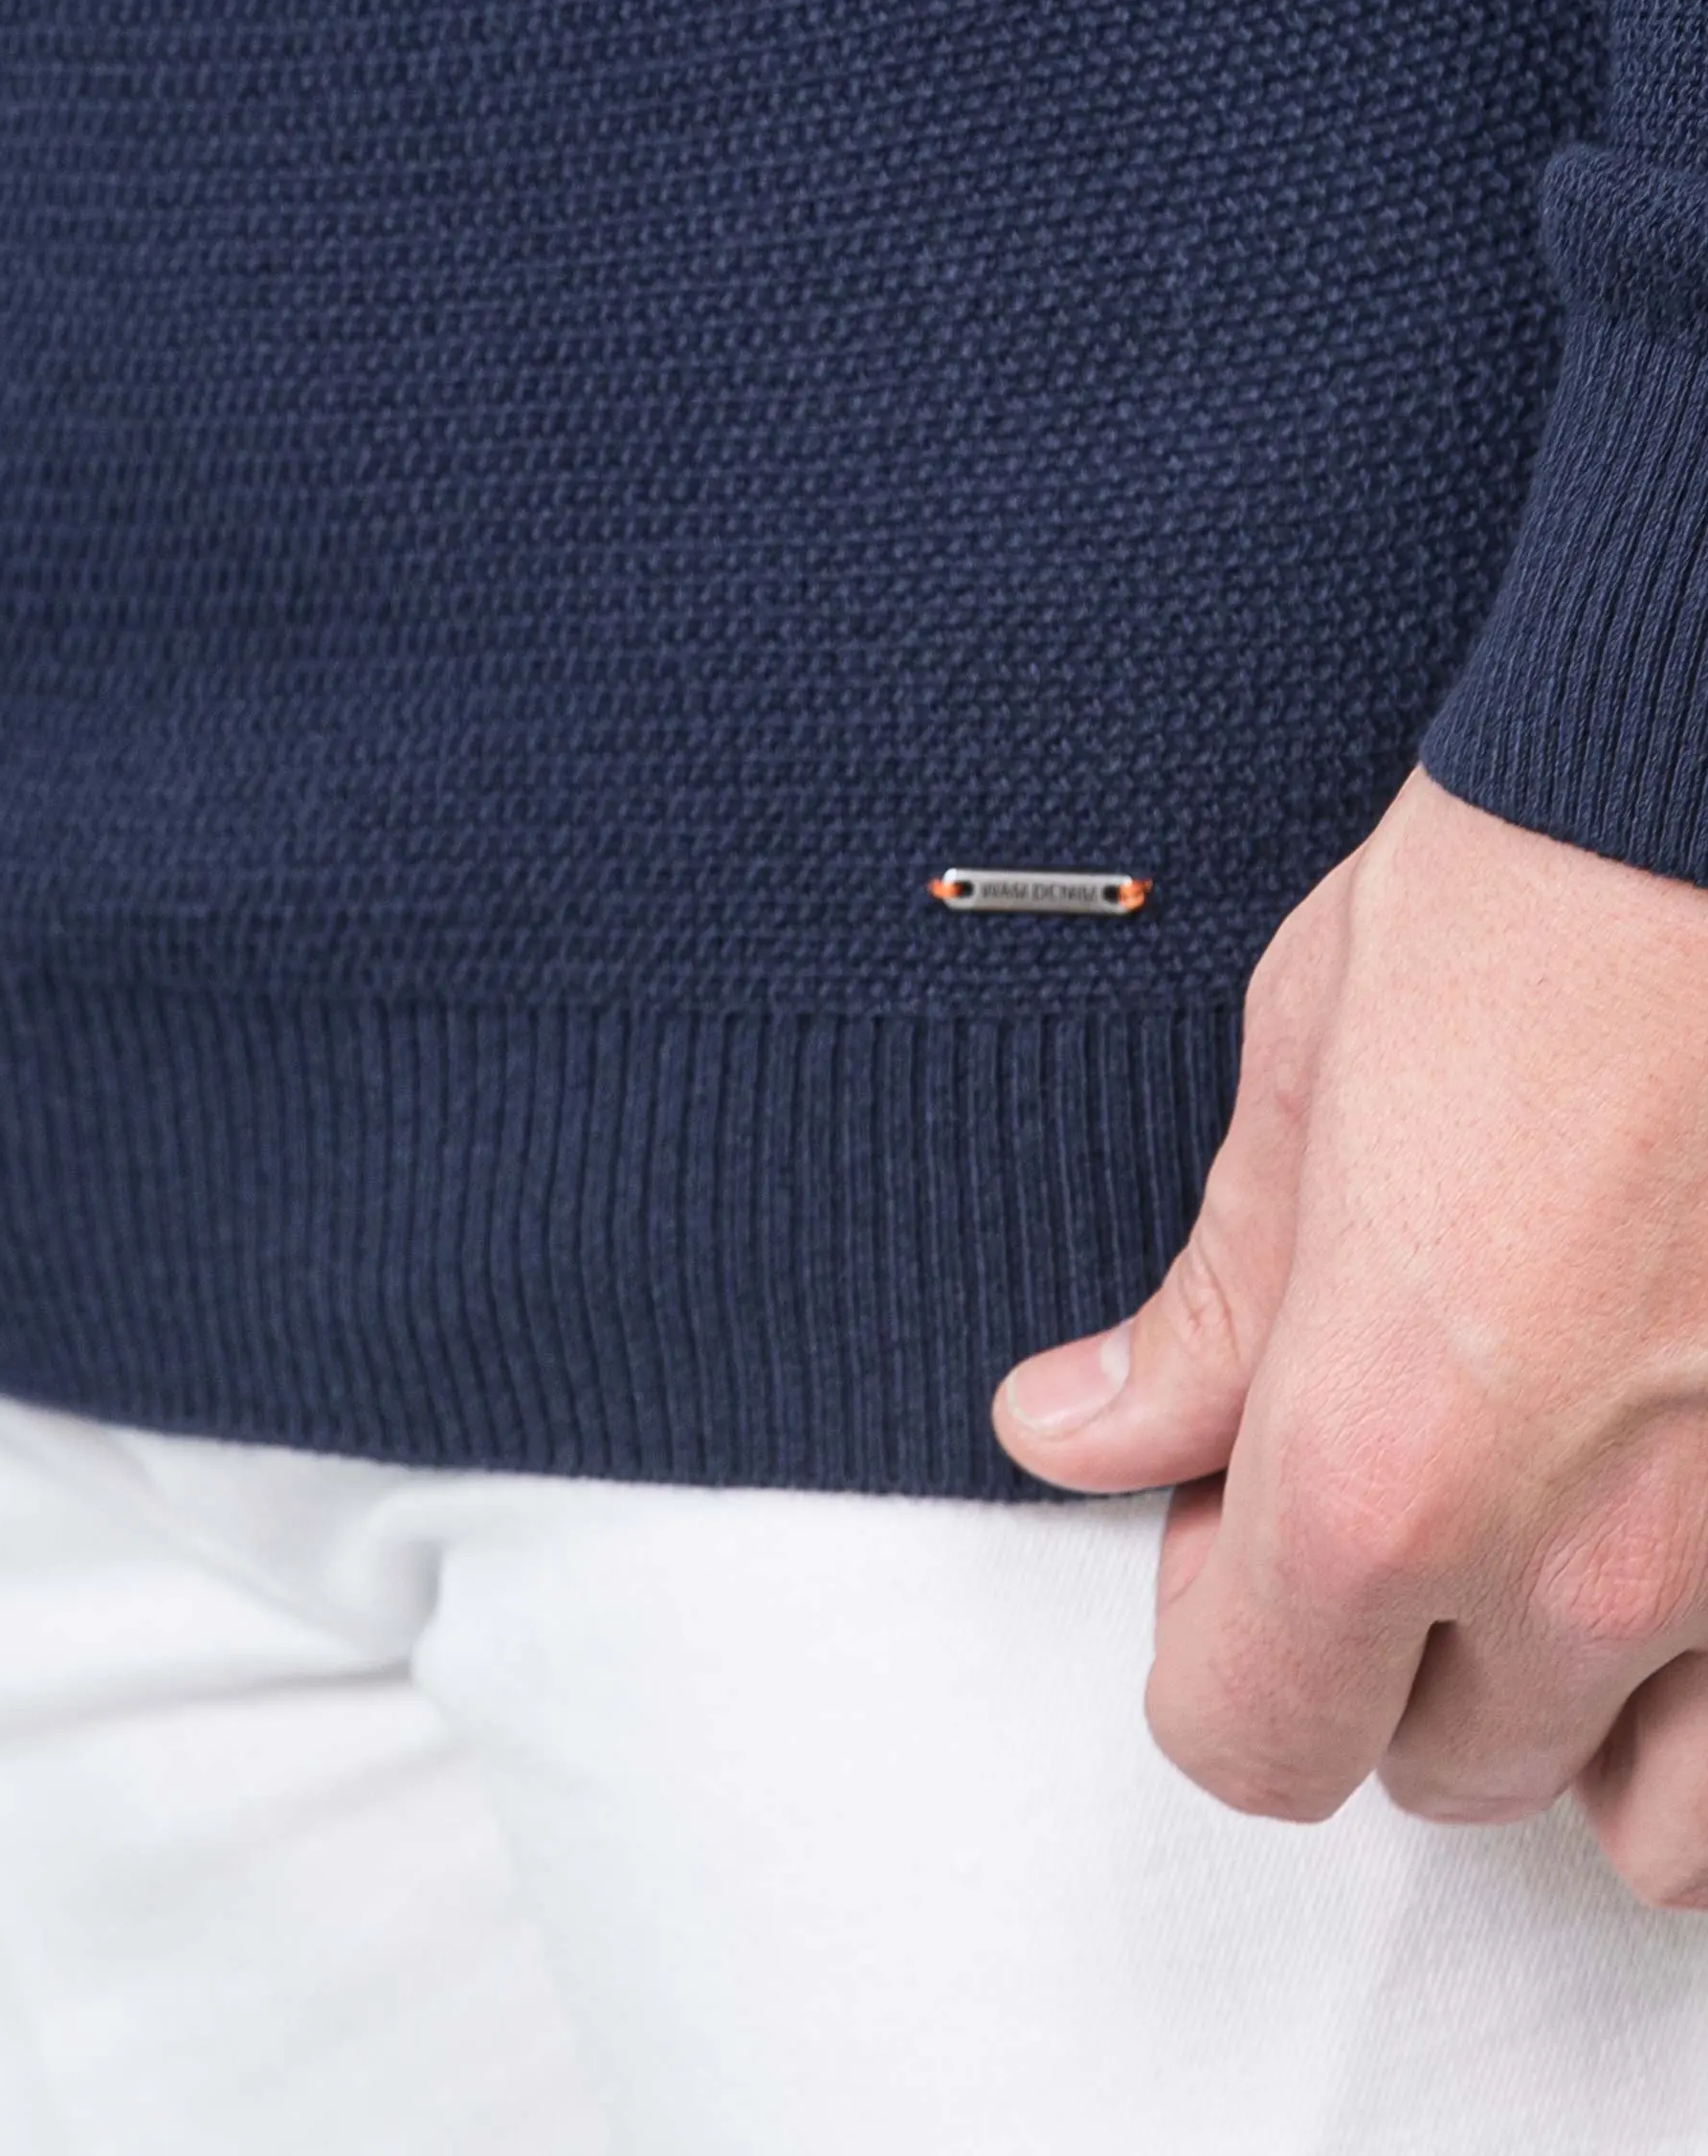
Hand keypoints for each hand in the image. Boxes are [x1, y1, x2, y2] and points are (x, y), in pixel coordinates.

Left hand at [993, 770, 1707, 1907]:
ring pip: (1650, 1816)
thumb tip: (1078, 1429)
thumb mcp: (1302, 1100)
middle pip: (1436, 1767)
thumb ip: (1200, 1325)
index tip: (1225, 1534)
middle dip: (1378, 1656)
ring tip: (1545, 1548)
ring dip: (1574, 1711)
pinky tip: (1676, 1568)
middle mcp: (1589, 1559)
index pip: (1246, 1736)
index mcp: (1380, 1468)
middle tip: (1382, 1490)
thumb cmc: (1532, 910)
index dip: (1210, 1646)